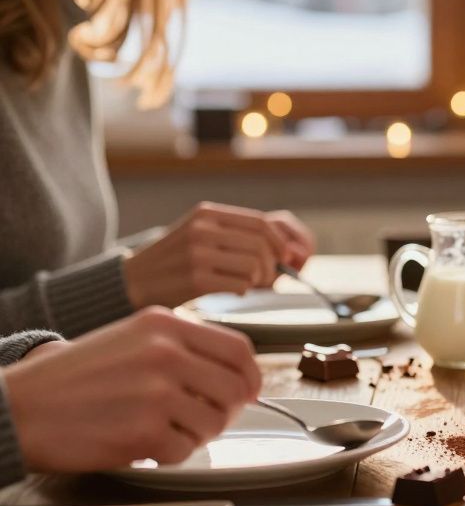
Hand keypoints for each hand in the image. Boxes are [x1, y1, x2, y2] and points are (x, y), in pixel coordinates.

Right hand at [3, 307, 260, 472]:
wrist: (19, 405)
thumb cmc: (74, 377)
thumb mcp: (131, 338)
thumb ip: (183, 348)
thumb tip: (237, 375)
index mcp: (165, 324)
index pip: (239, 349)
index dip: (251, 376)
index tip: (249, 391)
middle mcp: (165, 352)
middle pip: (235, 388)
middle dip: (228, 411)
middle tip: (206, 420)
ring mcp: (156, 391)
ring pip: (215, 422)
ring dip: (197, 435)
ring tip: (166, 430)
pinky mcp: (142, 430)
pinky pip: (184, 450)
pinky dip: (169, 455)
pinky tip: (145, 445)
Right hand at [123, 202, 316, 307]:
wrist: (132, 282)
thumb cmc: (175, 262)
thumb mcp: (201, 235)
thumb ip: (238, 236)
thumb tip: (291, 251)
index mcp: (207, 214)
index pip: (261, 223)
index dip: (280, 242)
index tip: (286, 257)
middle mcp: (203, 229)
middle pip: (261, 245)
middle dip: (274, 265)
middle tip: (269, 279)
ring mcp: (197, 253)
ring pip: (254, 266)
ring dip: (260, 281)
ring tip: (250, 286)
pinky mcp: (194, 278)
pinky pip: (240, 285)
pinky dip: (244, 291)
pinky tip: (232, 292)